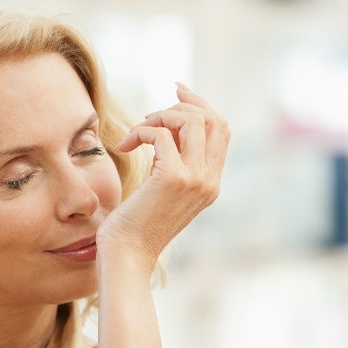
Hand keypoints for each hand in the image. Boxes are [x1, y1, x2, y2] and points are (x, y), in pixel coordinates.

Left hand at [98, 83, 229, 271]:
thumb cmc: (134, 226)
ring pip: (192, 120)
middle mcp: (210, 180)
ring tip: (137, 133)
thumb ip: (173, 161)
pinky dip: (140, 131)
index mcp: (211, 183)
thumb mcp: (162, 189)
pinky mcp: (172, 178)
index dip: (200, 104)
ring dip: (159, 116)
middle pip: (213, 119)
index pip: (221, 129)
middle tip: (150, 114)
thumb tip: (167, 125)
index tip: (177, 90)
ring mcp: (195, 179)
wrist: (126, 256)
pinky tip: (125, 146)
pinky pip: (161, 134)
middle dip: (181, 105)